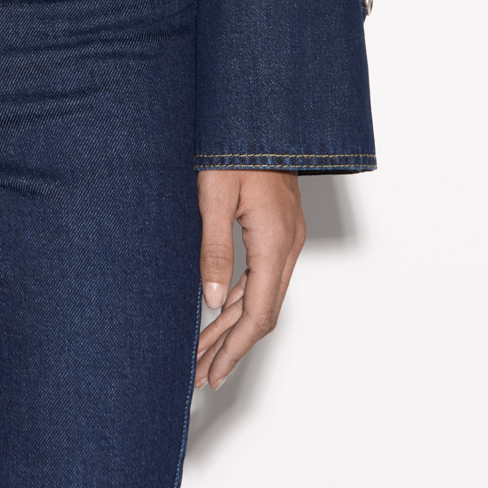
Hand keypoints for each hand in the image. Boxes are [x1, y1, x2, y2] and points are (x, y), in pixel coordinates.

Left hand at [195, 169, 304, 389]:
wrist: (262, 113)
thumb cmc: (236, 147)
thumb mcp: (214, 196)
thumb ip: (214, 250)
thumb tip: (210, 302)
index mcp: (275, 243)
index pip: (257, 314)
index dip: (234, 349)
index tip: (212, 373)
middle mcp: (287, 246)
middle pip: (260, 312)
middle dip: (229, 346)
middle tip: (200, 374)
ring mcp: (286, 238)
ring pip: (260, 296)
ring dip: (232, 325)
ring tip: (204, 352)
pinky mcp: (278, 228)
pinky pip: (261, 276)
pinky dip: (239, 299)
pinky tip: (220, 311)